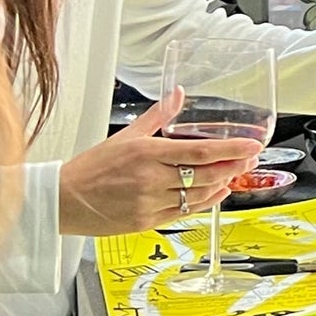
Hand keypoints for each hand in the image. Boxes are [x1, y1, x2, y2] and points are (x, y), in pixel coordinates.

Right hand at [57, 90, 260, 236]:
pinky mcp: (149, 221)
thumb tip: (178, 94)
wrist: (63, 200)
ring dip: (222, 184)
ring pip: (200, 195)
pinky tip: (217, 192)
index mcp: (147, 153)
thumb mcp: (126, 136)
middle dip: (234, 166)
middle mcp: (151, 179)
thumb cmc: (91, 168)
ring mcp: (151, 202)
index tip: (253, 145)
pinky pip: (187, 212)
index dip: (232, 149)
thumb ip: (158, 116)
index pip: (201, 151)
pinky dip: (206, 202)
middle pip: (206, 174)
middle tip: (251, 159)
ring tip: (235, 173)